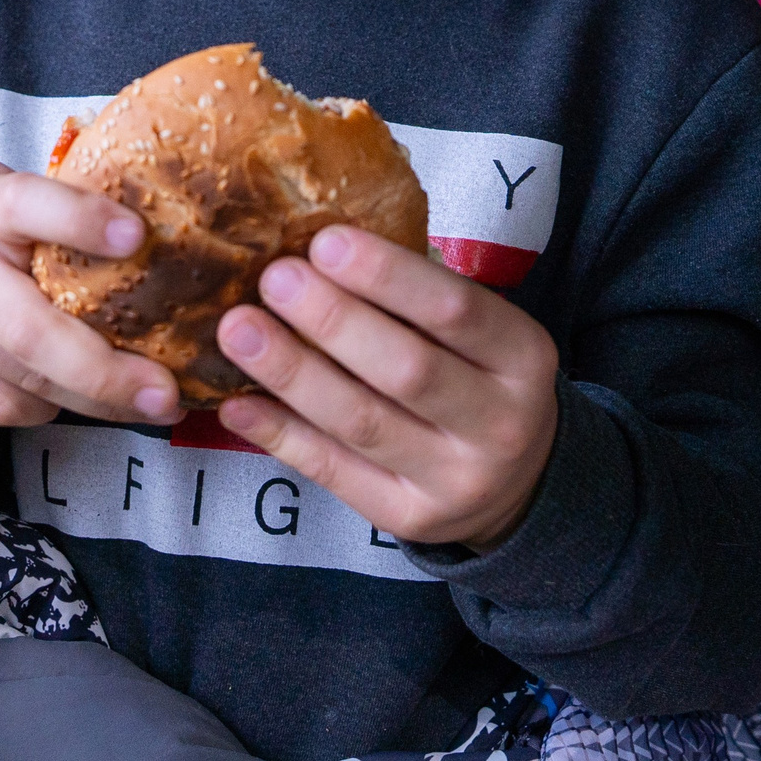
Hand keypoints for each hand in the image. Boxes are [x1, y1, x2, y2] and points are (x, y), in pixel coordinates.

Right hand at [0, 145, 184, 428]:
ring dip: (97, 402)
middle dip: (105, 372)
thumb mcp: (1, 183)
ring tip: (153, 402)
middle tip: (167, 389)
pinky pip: (3, 407)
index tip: (138, 235)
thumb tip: (161, 239)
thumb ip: (58, 212)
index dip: (81, 220)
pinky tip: (86, 399)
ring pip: (24, 382)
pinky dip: (52, 407)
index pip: (27, 206)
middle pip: (28, 332)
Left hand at [215, 226, 558, 550]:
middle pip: (407, 369)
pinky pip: (334, 473)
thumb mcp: (483, 335)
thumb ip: (419, 299)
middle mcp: (499, 423)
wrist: (519, 486)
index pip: (455, 310)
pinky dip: (280, 435)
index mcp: (522, 357)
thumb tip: (318, 245)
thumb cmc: (479, 379)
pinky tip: (238, 403)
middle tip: (274, 279)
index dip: (388, 276)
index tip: (325, 241)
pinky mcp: (409, 518)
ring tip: (238, 331)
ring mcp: (454, 479)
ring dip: (293, 373)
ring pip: (362, 423)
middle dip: (333, 321)